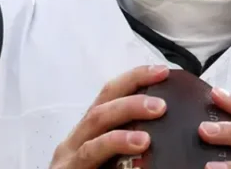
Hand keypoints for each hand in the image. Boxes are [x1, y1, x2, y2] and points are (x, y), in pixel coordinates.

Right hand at [50, 64, 169, 167]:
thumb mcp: (109, 154)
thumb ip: (128, 139)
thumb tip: (161, 127)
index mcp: (89, 131)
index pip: (110, 95)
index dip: (134, 79)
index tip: (162, 71)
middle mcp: (75, 142)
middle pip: (100, 113)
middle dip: (130, 104)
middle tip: (162, 106)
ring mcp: (68, 162)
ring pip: (92, 143)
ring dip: (119, 138)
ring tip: (145, 139)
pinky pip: (88, 163)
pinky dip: (110, 155)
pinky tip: (133, 155)